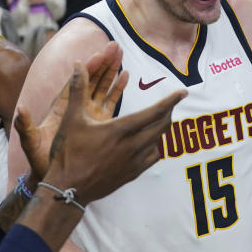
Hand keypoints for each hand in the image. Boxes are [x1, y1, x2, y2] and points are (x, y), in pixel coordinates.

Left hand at [14, 42, 126, 180]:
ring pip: (101, 86)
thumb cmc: (40, 160)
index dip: (87, 68)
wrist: (53, 176)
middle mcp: (76, 107)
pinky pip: (109, 101)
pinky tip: (125, 77)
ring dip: (111, 70)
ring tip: (121, 54)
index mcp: (62, 107)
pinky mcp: (98, 123)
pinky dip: (116, 88)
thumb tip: (21, 110)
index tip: (98, 54)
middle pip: (91, 79)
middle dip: (103, 62)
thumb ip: (26, 127)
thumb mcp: (31, 142)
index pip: (76, 82)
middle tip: (114, 46)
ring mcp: (88, 114)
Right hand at [38, 50, 186, 202]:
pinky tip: (149, 143)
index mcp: (121, 130)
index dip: (171, 101)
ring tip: (160, 121)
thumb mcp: (71, 119)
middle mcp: (132, 146)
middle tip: (171, 104)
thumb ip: (77, 89)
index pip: (154, 112)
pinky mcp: (132, 174)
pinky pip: (151, 158)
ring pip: (158, 142)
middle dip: (169, 112)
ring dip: (161, 130)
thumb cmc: (68, 152)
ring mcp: (134, 162)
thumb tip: (76, 63)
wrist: (69, 188)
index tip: (183, 92)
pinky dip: (154, 147)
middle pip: (162, 126)